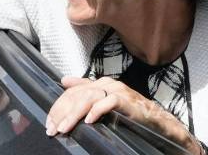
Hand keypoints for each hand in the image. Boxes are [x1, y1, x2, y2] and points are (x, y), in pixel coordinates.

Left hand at [46, 77, 197, 150]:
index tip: (49, 122)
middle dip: (62, 112)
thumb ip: (86, 90)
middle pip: (77, 95)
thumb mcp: (105, 100)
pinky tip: (88, 121)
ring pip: (89, 98)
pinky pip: (109, 102)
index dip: (58, 107)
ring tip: (65, 127)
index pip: (72, 92)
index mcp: (99, 83)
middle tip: (53, 128)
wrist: (158, 120)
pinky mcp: (127, 100)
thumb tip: (64, 80)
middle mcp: (106, 83)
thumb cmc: (131, 112)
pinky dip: (97, 111)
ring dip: (74, 114)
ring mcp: (117, 91)